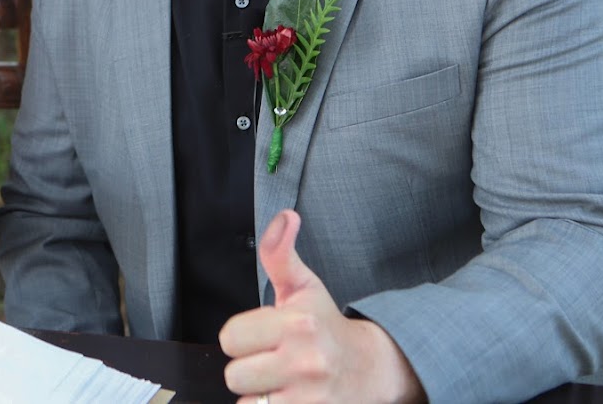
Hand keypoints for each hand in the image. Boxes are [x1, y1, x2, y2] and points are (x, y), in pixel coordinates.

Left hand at [219, 210, 423, 403]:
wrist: (372, 368)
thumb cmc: (326, 326)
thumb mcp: (304, 286)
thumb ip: (280, 253)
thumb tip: (284, 217)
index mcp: (298, 323)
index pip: (231, 338)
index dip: (239, 337)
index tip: (257, 336)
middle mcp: (306, 361)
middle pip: (235, 375)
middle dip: (246, 369)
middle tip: (268, 361)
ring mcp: (312, 397)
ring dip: (257, 396)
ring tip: (276, 382)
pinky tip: (285, 398)